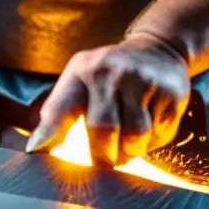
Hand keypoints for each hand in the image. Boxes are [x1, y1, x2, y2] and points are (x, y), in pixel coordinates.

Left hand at [25, 36, 191, 165]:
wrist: (159, 50)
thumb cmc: (109, 74)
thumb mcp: (80, 79)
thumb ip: (59, 111)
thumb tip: (36, 147)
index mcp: (86, 69)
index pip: (64, 107)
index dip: (51, 132)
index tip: (36, 151)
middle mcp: (115, 72)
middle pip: (104, 131)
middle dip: (103, 155)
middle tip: (104, 158)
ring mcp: (145, 82)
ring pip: (135, 140)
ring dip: (129, 151)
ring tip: (127, 139)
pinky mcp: (172, 95)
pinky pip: (158, 136)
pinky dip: (151, 142)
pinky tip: (149, 124)